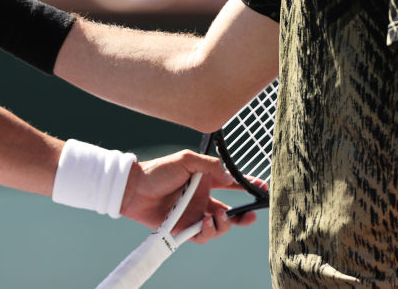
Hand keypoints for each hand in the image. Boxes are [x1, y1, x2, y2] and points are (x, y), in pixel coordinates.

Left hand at [120, 150, 257, 244]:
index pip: (231, 185)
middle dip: (243, 217)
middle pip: (230, 212)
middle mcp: (202, 200)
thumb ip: (210, 166)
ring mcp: (194, 215)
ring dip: (223, 225)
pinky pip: (202, 236)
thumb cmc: (158, 171)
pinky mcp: (183, 229)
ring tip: (216, 217)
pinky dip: (206, 232)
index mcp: (205, 181)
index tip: (262, 189)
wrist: (134, 188)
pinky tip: (203, 223)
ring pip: (218, 227)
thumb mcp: (187, 160)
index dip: (247, 187)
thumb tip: (231, 177)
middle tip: (249, 216)